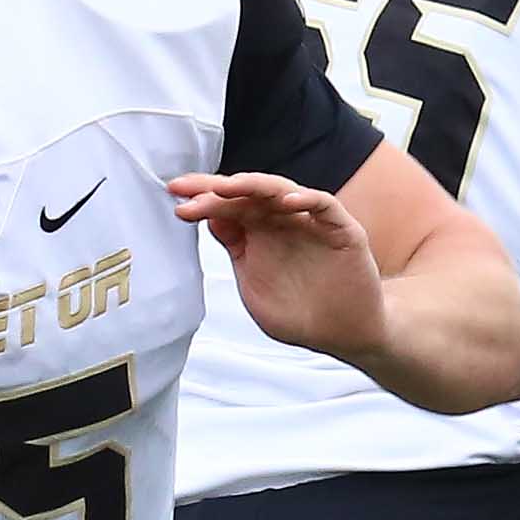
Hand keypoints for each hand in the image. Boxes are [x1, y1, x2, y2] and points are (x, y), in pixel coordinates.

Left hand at [174, 173, 391, 361]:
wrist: (344, 334)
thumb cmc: (299, 313)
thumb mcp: (254, 287)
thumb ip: (236, 253)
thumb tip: (209, 218)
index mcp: (258, 233)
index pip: (226, 207)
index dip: (201, 199)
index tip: (174, 196)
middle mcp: (282, 221)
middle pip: (247, 194)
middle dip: (215, 189)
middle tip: (186, 187)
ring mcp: (311, 223)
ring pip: (281, 191)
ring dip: (253, 185)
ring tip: (226, 186)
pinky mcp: (341, 231)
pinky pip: (324, 206)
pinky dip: (307, 199)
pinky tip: (286, 201)